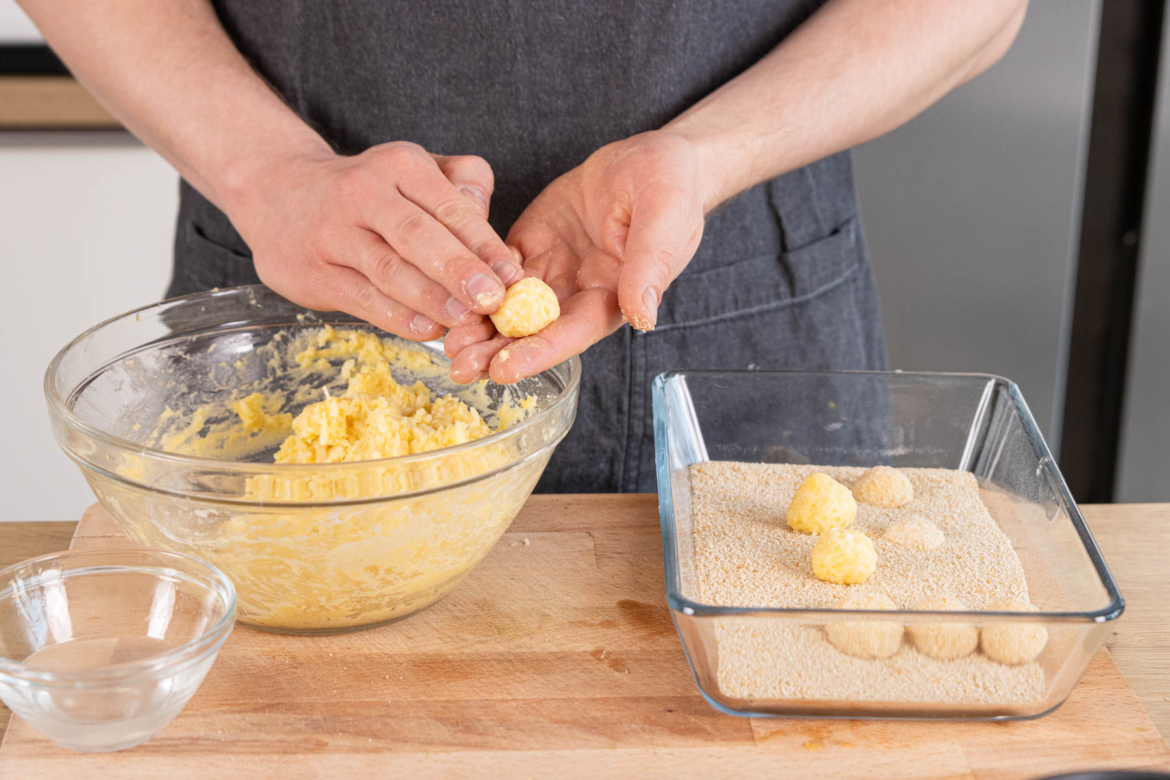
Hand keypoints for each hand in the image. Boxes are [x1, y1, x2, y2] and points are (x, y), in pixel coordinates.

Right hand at [227, 141, 522, 340]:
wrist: (277, 193)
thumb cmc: (369, 191)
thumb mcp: (412, 170)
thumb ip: (460, 185)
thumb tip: (486, 214)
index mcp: (399, 165)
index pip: (448, 206)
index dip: (484, 243)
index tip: (513, 274)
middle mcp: (363, 192)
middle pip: (418, 235)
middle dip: (459, 269)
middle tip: (492, 299)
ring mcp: (333, 233)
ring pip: (388, 269)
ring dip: (430, 298)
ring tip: (465, 319)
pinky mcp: (313, 271)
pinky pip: (361, 297)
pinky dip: (395, 316)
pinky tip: (426, 330)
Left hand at [444, 131, 709, 382]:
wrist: (652, 158)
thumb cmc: (671, 189)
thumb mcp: (666, 218)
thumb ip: (650, 266)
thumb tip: (642, 315)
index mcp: (613, 296)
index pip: (571, 333)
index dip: (538, 352)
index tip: (504, 369)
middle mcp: (577, 293)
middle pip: (532, 331)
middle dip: (495, 351)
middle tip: (458, 366)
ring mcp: (551, 271)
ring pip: (507, 308)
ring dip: (478, 327)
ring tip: (444, 345)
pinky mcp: (530, 245)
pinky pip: (495, 269)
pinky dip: (471, 284)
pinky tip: (444, 296)